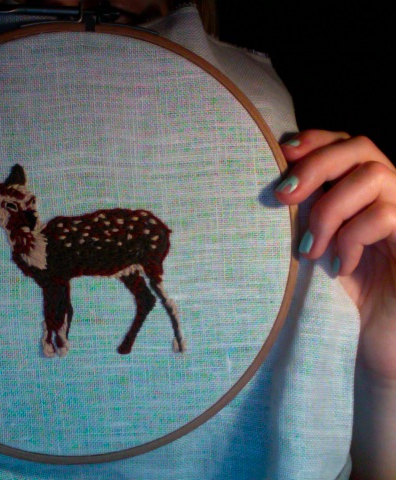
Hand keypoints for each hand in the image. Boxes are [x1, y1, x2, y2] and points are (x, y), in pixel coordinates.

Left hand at [275, 130, 395, 478]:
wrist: (378, 342)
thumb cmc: (342, 293)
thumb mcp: (317, 245)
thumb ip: (306, 212)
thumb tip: (273, 185)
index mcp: (365, 190)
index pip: (345, 142)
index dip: (316, 139)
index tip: (281, 153)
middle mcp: (392, 193)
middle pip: (360, 146)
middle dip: (315, 165)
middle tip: (283, 196)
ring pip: (372, 175)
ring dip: (330, 209)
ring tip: (311, 249)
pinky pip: (384, 215)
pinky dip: (351, 238)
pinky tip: (340, 267)